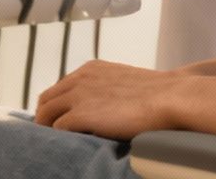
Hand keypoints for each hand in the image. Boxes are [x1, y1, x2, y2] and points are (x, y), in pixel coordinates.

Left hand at [33, 60, 186, 139]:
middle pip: (46, 100)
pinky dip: (60, 138)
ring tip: (55, 144)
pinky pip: (58, 129)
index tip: (58, 119)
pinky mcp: (81, 114)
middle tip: (51, 135)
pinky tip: (69, 145)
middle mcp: (80, 78)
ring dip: (48, 129)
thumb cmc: (158, 94)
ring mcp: (79, 95)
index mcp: (91, 69)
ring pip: (45, 114)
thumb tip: (105, 105)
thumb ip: (107, 89)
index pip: (59, 87)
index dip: (56, 105)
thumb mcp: (125, 82)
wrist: (170, 97)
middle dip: (44, 118)